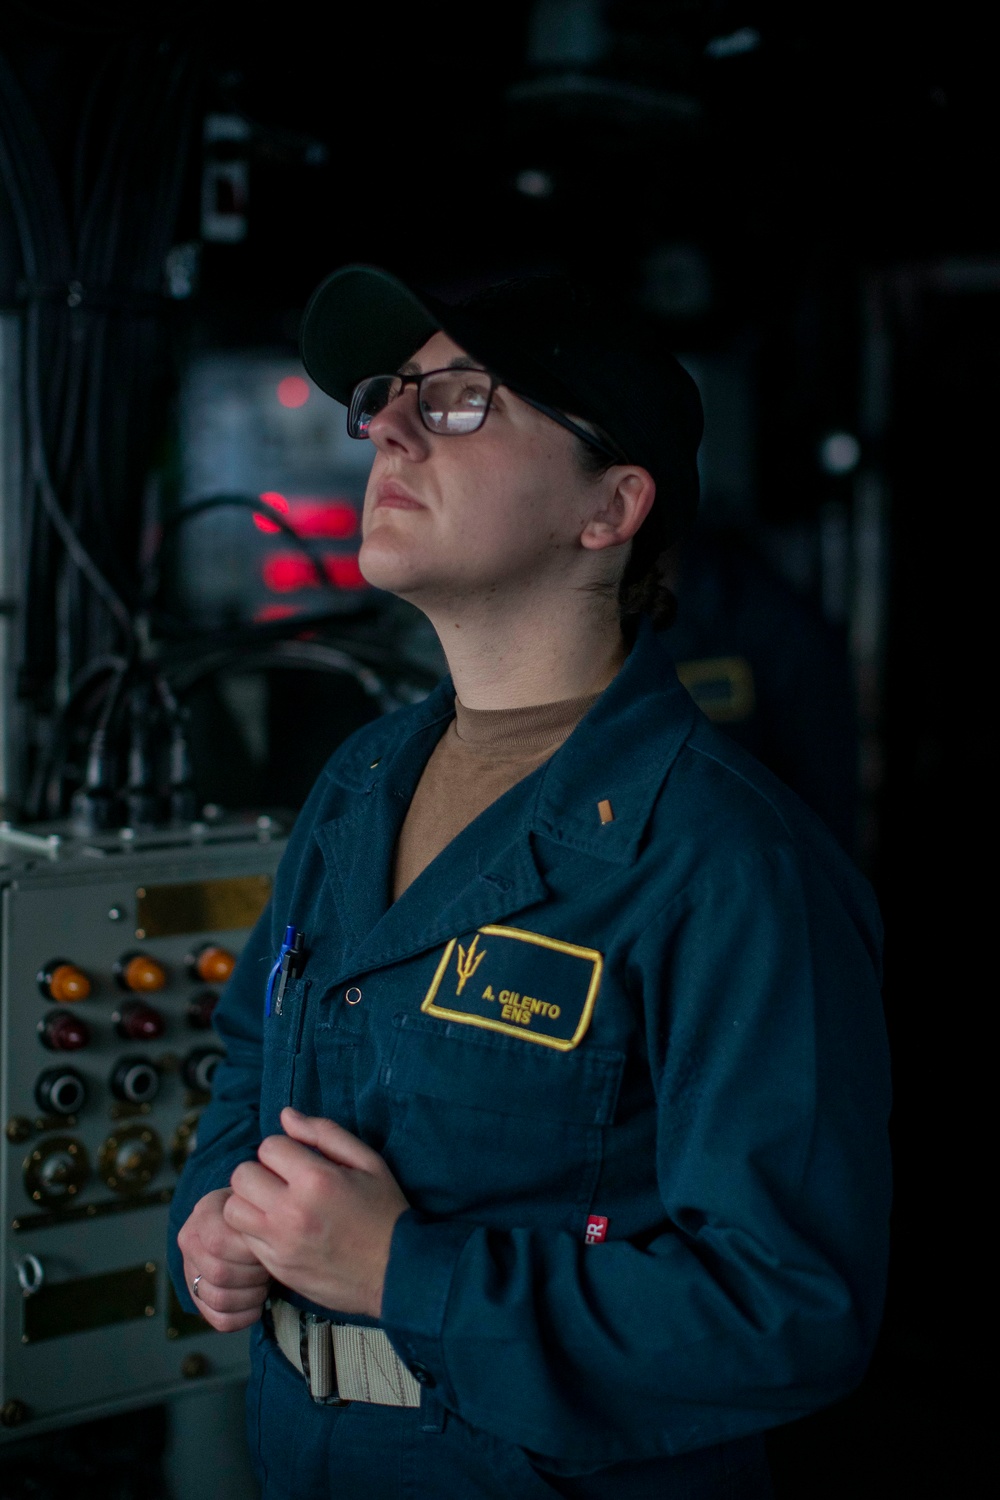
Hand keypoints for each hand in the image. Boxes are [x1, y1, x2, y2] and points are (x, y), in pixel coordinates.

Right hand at [177, 1186, 270, 1331]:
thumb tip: (270, 1236)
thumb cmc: (258, 1213)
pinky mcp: (199, 1299)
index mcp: (204, 1214)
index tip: (268, 1247)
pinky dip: (245, 1317)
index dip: (248, 1252)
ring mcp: (190, 1272)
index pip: (218, 1244)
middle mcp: (190, 1242)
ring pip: (219, 1300)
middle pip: (219, 1274)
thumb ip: (260, 1216)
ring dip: (251, 1296)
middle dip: (253, 1274)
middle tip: (268, 1267)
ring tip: (264, 1282)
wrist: (247, 1224)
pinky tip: (258, 1304)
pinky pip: (221, 1320)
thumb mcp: (258, 1205)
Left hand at [224, 1108, 408, 1318]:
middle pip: (241, 1176)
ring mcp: (281, 1243)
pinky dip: (253, 1230)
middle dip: (259, 1172)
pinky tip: (278, 1229)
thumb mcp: (368, 1161)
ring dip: (249, 1202)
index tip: (299, 1161)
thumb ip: (324, 1133)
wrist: (396, 1271)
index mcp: (316, 1179)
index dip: (283, 1149)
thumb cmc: (384, 1211)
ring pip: (233, 1210)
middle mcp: (292, 1211)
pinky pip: (243, 1239)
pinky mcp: (277, 1267)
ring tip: (273, 1205)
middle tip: (280, 1181)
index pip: (268, 1147)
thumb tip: (286, 1115)